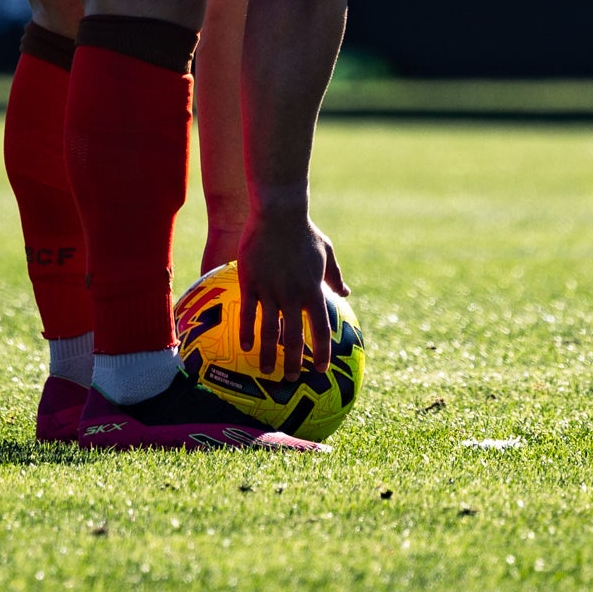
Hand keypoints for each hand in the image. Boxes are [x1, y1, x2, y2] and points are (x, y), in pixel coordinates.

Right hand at [235, 211, 344, 380]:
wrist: (279, 213)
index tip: (321, 368)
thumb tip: (347, 292)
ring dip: (269, 355)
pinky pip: (247, 313)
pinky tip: (245, 346)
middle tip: (291, 378)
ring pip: (270, 331)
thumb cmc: (304, 231)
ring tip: (267, 371)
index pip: (320, 329)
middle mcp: (292, 295)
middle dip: (294, 362)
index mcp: (313, 290)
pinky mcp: (250, 282)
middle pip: (294, 337)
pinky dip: (247, 332)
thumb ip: (335, 276)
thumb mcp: (326, 253)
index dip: (321, 352)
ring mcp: (270, 290)